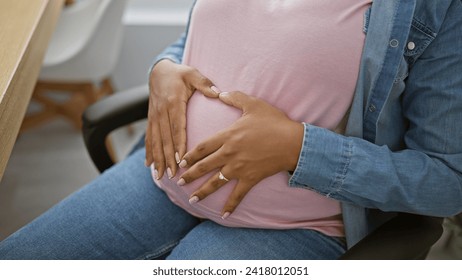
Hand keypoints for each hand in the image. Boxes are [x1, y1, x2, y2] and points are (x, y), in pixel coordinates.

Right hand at [145, 59, 218, 178]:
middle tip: (173, 174)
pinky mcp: (150, 119)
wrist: (159, 71)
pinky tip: (148, 165)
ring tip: (160, 175)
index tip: (181, 159)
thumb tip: (218, 93)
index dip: (178, 144)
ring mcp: (154, 117)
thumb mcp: (193, 74)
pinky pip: (148, 137)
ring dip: (158, 159)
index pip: (177, 127)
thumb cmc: (180, 74)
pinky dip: (148, 152)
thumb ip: (205, 84)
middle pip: (165, 139)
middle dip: (168, 158)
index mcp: (173, 103)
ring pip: (155, 141)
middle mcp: (161, 112)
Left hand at [177, 91, 303, 217]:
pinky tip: (222, 215)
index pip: (202, 147)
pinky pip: (237, 195)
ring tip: (191, 200)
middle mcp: (229, 154)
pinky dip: (230, 206)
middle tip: (177, 182)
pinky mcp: (250, 179)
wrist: (292, 142)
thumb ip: (235, 97)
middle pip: (204, 166)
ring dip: (202, 192)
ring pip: (215, 182)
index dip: (189, 155)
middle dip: (189, 175)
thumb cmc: (274, 122)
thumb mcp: (253, 104)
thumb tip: (220, 92)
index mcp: (227, 136)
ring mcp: (239, 168)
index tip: (180, 162)